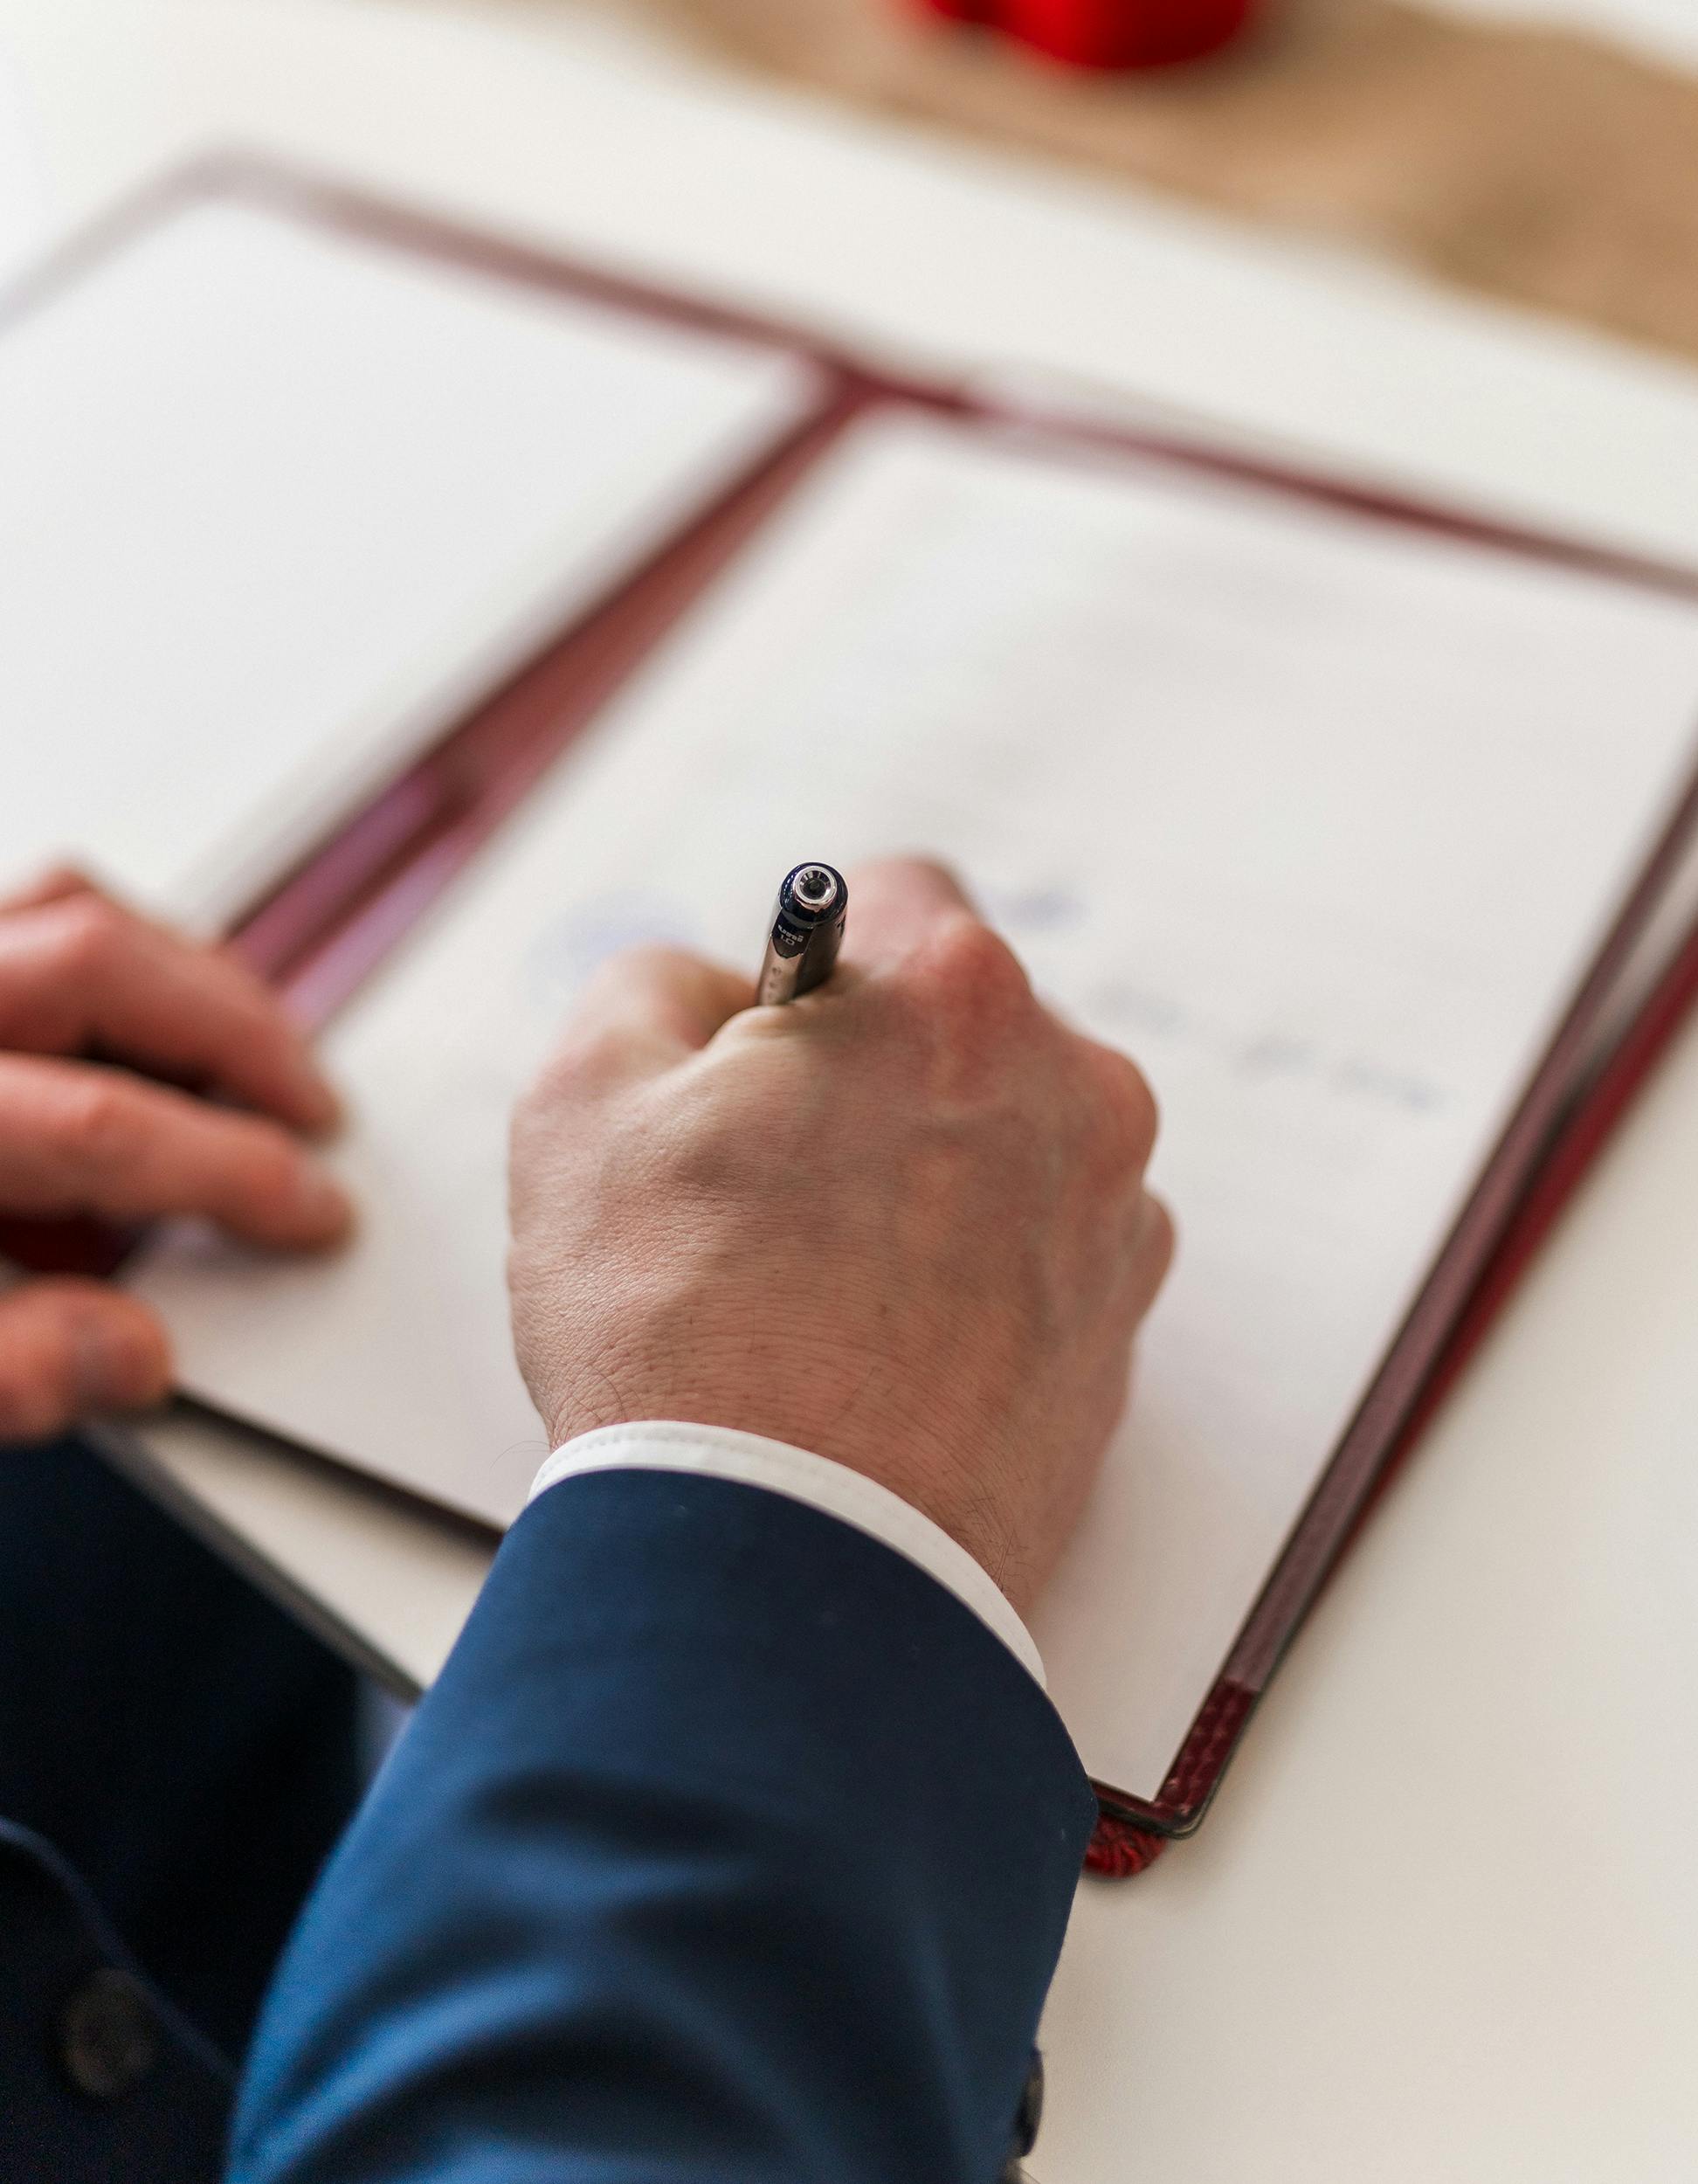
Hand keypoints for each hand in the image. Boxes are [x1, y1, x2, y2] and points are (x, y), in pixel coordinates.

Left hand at [0, 870, 350, 1441]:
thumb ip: (8, 1372)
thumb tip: (136, 1356)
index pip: (104, 1126)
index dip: (232, 1174)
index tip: (311, 1213)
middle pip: (94, 961)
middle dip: (236, 1035)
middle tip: (311, 1109)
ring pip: (66, 910)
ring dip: (180, 976)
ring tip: (255, 1051)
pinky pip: (28, 915)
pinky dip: (111, 958)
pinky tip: (148, 1027)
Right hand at [509, 859, 1171, 1615]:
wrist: (785, 1573)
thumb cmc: (680, 1335)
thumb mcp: (585, 1097)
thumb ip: (652, 984)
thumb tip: (715, 990)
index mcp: (957, 998)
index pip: (892, 896)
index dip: (803, 965)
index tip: (762, 1042)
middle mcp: (1074, 1093)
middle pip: (956, 1029)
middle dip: (866, 1076)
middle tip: (766, 1181)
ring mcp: (1111, 1223)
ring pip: (998, 1143)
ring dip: (921, 1177)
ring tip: (815, 1285)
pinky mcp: (1117, 1340)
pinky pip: (1033, 1257)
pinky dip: (966, 1278)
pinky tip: (875, 1348)